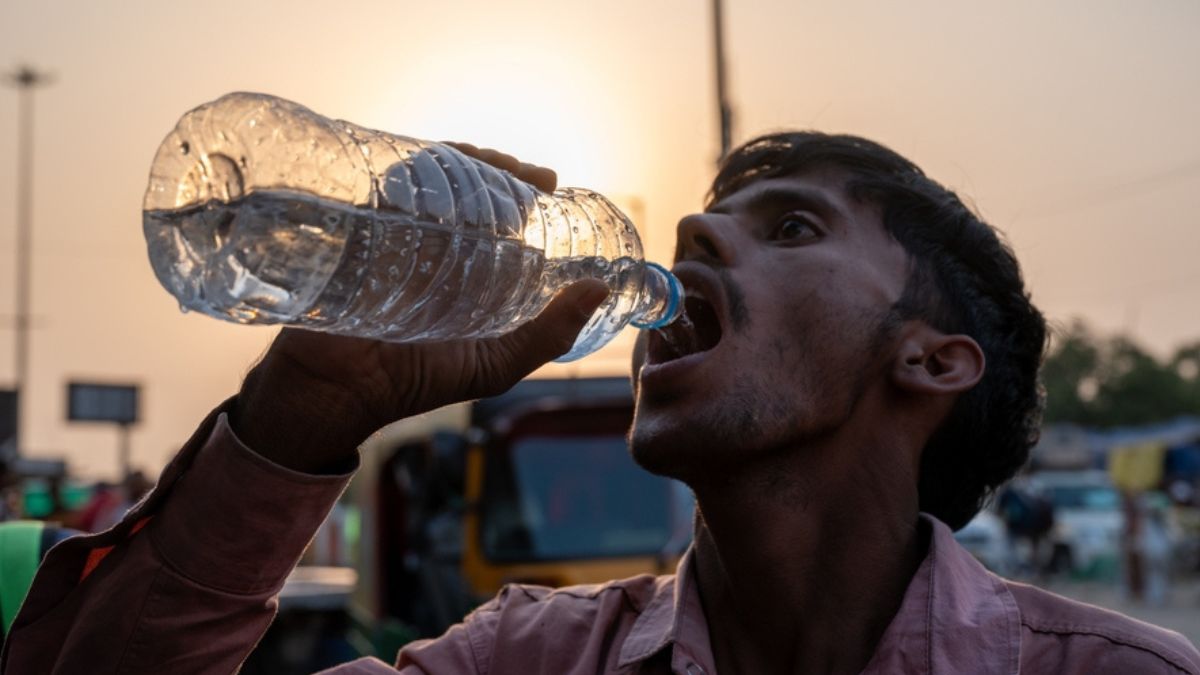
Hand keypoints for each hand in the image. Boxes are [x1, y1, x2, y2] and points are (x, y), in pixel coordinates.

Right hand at [231, 148, 605, 472]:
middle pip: (467, 185)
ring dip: (457, 158)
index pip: (499, 212)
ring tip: (482, 160)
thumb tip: (598, 289)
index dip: (523, 189)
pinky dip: (406, 165)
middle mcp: (433, 244)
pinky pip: (382, 184)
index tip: (547, 181)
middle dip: (496, 167)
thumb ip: (548, 335)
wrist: (338, 390)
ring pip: (429, 176)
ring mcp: (394, 232)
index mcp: (468, 269)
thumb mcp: (496, 363)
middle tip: (522, 171)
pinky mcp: (357, 228)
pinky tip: (429, 163)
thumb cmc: (417, 381)